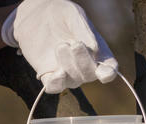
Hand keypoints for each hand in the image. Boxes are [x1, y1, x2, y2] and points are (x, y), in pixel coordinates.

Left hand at [1, 0, 117, 93]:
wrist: (36, 15)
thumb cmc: (61, 13)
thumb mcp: (73, 15)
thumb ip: (83, 30)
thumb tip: (95, 49)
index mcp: (98, 53)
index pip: (109, 70)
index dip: (108, 74)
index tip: (103, 73)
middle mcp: (85, 67)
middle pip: (89, 75)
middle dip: (83, 62)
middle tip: (75, 44)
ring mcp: (68, 74)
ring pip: (73, 80)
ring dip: (68, 65)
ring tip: (60, 45)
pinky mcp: (49, 76)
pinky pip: (55, 87)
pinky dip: (57, 83)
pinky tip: (57, 74)